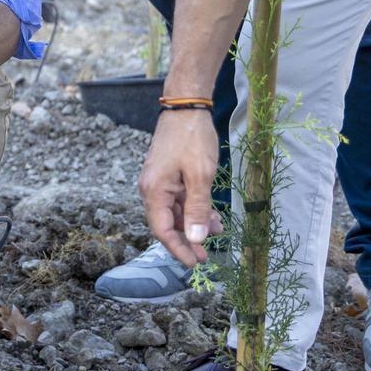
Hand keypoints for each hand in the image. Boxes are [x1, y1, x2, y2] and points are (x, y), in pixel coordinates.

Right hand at [138, 110, 223, 267]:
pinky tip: (211, 214)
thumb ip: (197, 208)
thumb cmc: (192, 139)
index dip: (178, 249)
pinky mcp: (168, 176)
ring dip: (194, 224)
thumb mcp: (200, 176)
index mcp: (154, 191)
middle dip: (188, 240)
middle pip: (167, 224)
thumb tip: (194, 238)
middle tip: (208, 255)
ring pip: (175, 212)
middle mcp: (152, 189)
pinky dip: (194, 209)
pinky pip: (179, 200)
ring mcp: (159, 182)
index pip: (162, 230)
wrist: (186, 107)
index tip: (196, 263)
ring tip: (218, 231)